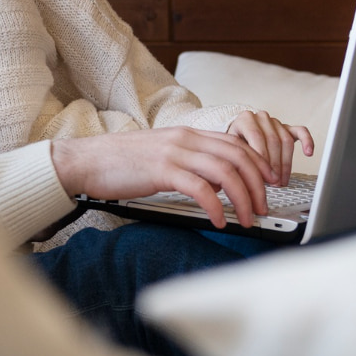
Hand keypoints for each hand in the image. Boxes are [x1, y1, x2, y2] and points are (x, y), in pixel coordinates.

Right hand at [50, 127, 273, 229]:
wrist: (86, 161)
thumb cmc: (119, 162)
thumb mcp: (162, 155)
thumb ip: (191, 163)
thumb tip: (216, 184)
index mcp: (188, 134)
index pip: (237, 144)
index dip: (259, 165)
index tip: (269, 186)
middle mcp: (185, 139)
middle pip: (238, 156)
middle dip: (259, 184)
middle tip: (264, 208)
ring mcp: (174, 153)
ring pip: (225, 171)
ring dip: (244, 198)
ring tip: (248, 219)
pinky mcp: (162, 170)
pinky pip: (201, 189)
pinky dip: (217, 207)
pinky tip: (219, 221)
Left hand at [226, 110, 313, 185]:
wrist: (238, 134)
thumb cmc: (234, 143)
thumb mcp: (231, 147)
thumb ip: (240, 156)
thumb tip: (251, 175)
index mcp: (245, 119)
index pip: (256, 136)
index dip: (262, 157)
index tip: (264, 174)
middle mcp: (261, 118)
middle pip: (273, 141)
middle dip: (274, 165)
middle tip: (274, 182)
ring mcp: (276, 122)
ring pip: (286, 141)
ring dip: (286, 164)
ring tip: (282, 180)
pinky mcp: (288, 127)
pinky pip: (301, 132)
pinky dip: (307, 141)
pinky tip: (308, 152)